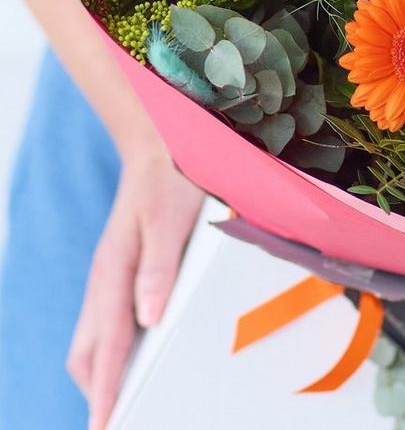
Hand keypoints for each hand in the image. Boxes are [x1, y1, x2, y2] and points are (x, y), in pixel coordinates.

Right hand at [67, 145, 203, 429]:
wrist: (159, 146)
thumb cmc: (170, 182)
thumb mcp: (171, 221)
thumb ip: (159, 269)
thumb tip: (148, 319)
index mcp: (114, 272)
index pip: (107, 345)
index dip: (106, 390)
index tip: (104, 426)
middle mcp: (104, 279)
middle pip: (88, 352)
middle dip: (97, 391)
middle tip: (112, 423)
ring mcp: (108, 276)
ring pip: (93, 338)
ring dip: (102, 374)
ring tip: (120, 403)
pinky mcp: (119, 270)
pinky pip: (105, 321)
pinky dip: (110, 349)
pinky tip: (132, 355)